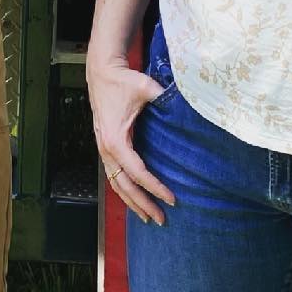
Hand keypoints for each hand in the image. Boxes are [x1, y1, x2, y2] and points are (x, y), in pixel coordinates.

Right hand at [86, 53, 176, 225]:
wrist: (102, 72)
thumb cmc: (124, 81)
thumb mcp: (146, 88)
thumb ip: (165, 98)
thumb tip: (189, 107)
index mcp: (116, 140)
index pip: (138, 172)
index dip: (155, 188)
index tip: (172, 200)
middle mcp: (107, 149)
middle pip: (125, 186)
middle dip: (143, 204)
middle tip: (162, 219)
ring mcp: (103, 149)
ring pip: (116, 184)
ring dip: (132, 202)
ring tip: (148, 218)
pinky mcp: (105, 147)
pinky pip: (113, 176)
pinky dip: (124, 190)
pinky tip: (135, 199)